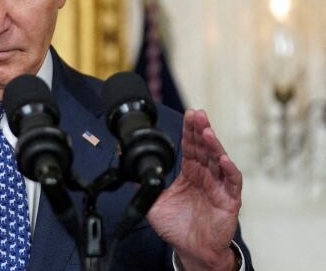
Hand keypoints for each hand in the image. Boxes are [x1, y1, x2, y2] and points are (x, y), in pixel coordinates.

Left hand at [147, 109, 241, 270]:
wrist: (191, 250)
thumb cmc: (177, 227)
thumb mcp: (155, 202)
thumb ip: (146, 184)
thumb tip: (133, 169)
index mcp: (190, 174)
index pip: (190, 147)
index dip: (189, 131)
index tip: (188, 114)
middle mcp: (206, 177)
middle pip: (205, 148)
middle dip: (201, 130)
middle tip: (198, 114)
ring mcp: (219, 187)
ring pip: (219, 161)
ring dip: (214, 145)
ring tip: (207, 131)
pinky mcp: (229, 201)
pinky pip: (232, 183)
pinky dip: (229, 170)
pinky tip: (223, 159)